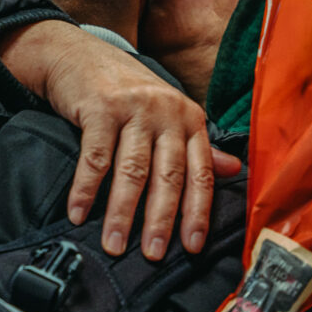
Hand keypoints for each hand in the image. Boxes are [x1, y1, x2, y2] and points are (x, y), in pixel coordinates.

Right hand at [0, 20, 241, 259]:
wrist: (81, 55)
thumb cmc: (127, 92)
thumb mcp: (168, 114)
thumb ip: (198, 146)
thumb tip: (233, 170)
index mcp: (190, 119)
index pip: (201, 173)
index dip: (198, 212)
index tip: (192, 247)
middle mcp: (167, 112)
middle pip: (169, 176)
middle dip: (161, 221)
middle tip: (153, 255)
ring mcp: (134, 108)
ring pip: (132, 171)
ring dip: (122, 214)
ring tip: (114, 246)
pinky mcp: (101, 107)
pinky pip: (95, 158)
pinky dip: (85, 190)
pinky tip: (78, 214)